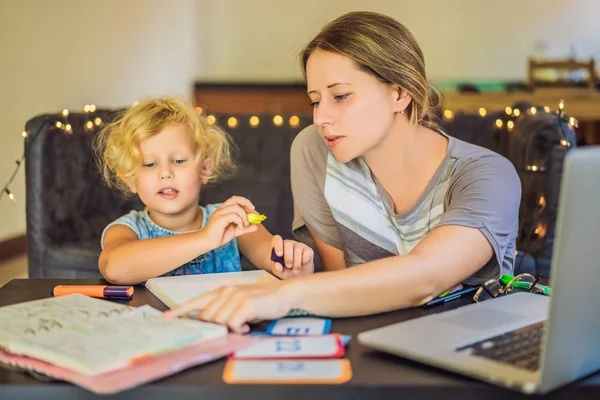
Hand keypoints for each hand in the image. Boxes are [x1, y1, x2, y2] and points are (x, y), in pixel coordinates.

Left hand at [163, 282, 292, 332]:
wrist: (284, 293)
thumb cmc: (262, 299)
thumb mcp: (240, 301)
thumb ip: (224, 309)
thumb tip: (211, 323)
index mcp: (222, 291)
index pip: (196, 301)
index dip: (180, 311)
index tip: (166, 318)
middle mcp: (226, 292)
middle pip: (207, 317)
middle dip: (215, 327)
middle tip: (232, 327)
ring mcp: (235, 297)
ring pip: (219, 321)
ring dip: (230, 328)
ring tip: (243, 324)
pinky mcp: (245, 304)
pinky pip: (233, 324)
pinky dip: (239, 329)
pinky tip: (248, 325)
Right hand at [202, 196, 258, 248]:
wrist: (207, 242)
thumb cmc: (219, 236)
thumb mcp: (235, 231)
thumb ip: (245, 228)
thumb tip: (256, 227)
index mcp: (224, 210)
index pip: (236, 200)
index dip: (246, 203)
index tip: (254, 210)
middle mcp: (221, 209)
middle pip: (235, 199)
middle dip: (246, 203)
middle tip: (253, 211)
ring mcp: (219, 213)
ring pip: (236, 207)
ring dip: (244, 216)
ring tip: (245, 224)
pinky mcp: (219, 219)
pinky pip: (233, 215)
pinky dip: (240, 221)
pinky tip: (240, 228)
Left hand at [270, 235, 314, 278]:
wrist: (300, 275)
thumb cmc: (287, 271)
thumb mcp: (281, 272)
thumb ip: (277, 269)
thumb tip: (277, 265)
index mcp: (279, 246)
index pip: (277, 239)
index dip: (277, 245)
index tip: (279, 255)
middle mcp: (289, 244)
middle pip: (288, 243)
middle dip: (288, 256)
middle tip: (289, 266)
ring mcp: (299, 245)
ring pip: (298, 248)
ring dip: (296, 260)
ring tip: (295, 270)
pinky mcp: (308, 249)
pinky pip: (307, 251)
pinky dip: (305, 259)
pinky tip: (303, 264)